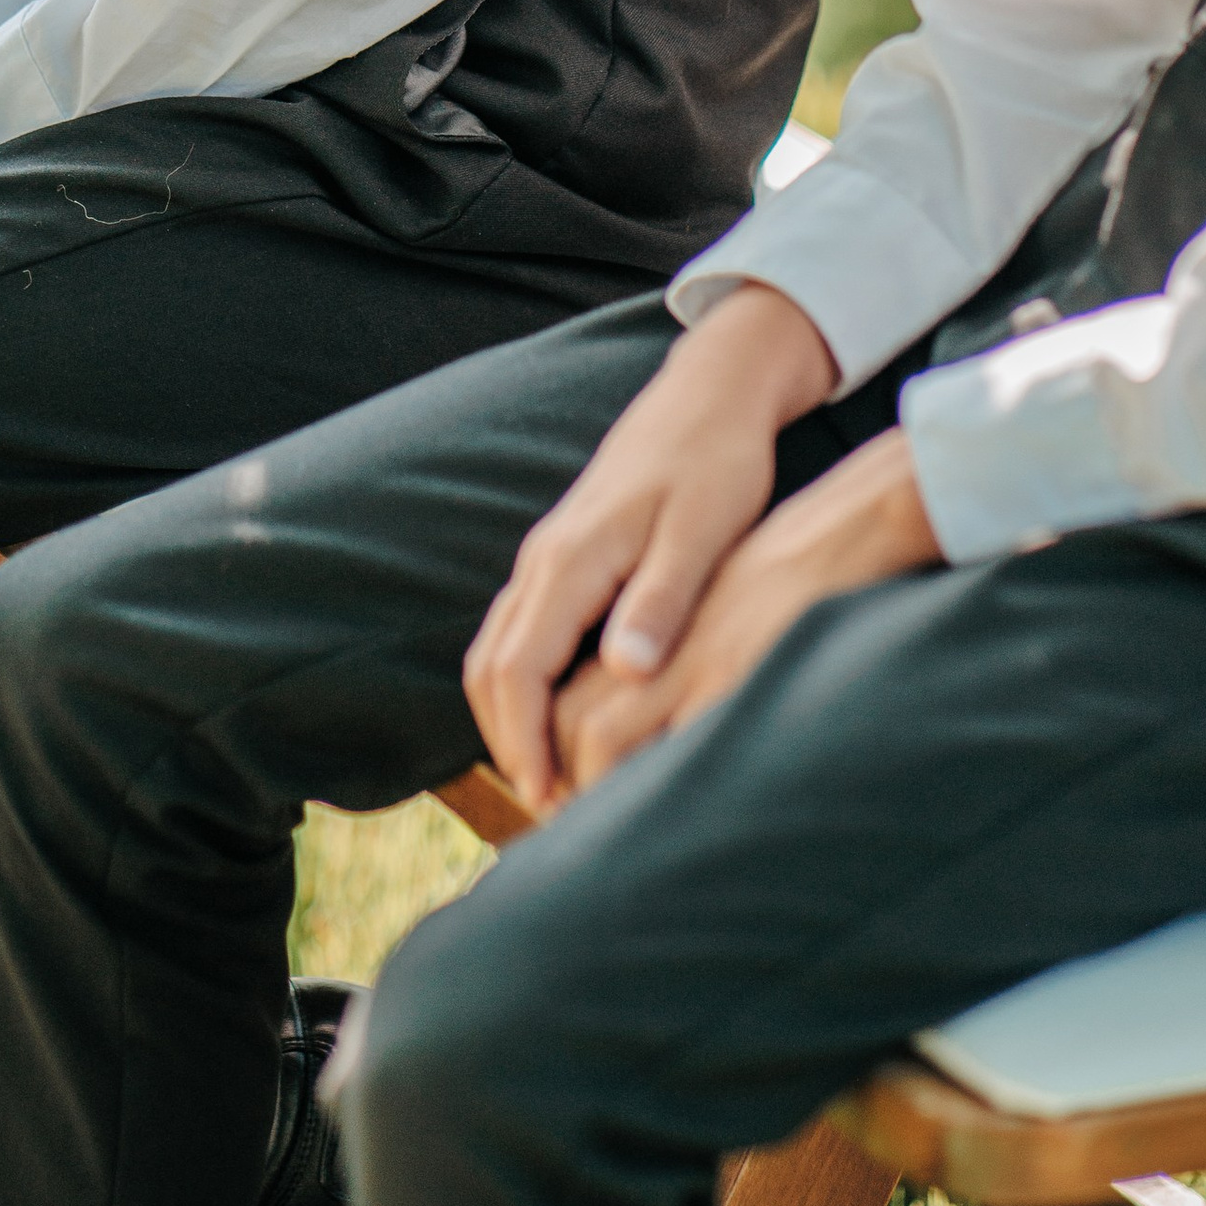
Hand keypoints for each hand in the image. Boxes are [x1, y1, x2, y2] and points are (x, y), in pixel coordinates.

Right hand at [463, 283, 837, 817]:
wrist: (707, 396)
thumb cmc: (715, 464)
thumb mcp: (701, 533)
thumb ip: (661, 601)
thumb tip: (626, 672)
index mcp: (570, 560)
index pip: (516, 669)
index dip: (524, 743)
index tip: (549, 801)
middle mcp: (544, 561)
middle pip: (490, 669)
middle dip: (509, 743)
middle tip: (551, 809)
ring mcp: (549, 558)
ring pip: (499, 652)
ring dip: (514, 719)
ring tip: (560, 780)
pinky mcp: (565, 560)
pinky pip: (521, 635)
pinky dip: (527, 687)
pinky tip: (570, 722)